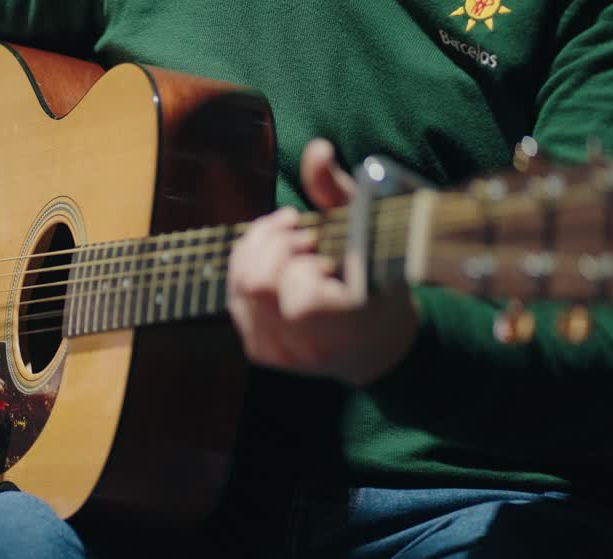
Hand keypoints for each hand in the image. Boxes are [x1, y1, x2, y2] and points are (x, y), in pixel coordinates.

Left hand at [226, 139, 417, 385]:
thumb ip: (339, 189)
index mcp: (349, 322)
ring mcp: (282, 353)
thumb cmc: (378, 279)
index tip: (315, 236)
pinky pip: (234, 297)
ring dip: (261, 253)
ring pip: (240, 287)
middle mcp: (312, 346)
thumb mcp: (371, 231)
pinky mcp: (260, 351)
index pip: (299, 285)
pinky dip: (248, 268)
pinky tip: (275, 262)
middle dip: (275, 246)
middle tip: (302, 238)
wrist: (376, 345)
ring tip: (291, 246)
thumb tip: (316, 150)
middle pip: (258, 283)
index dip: (300, 250)